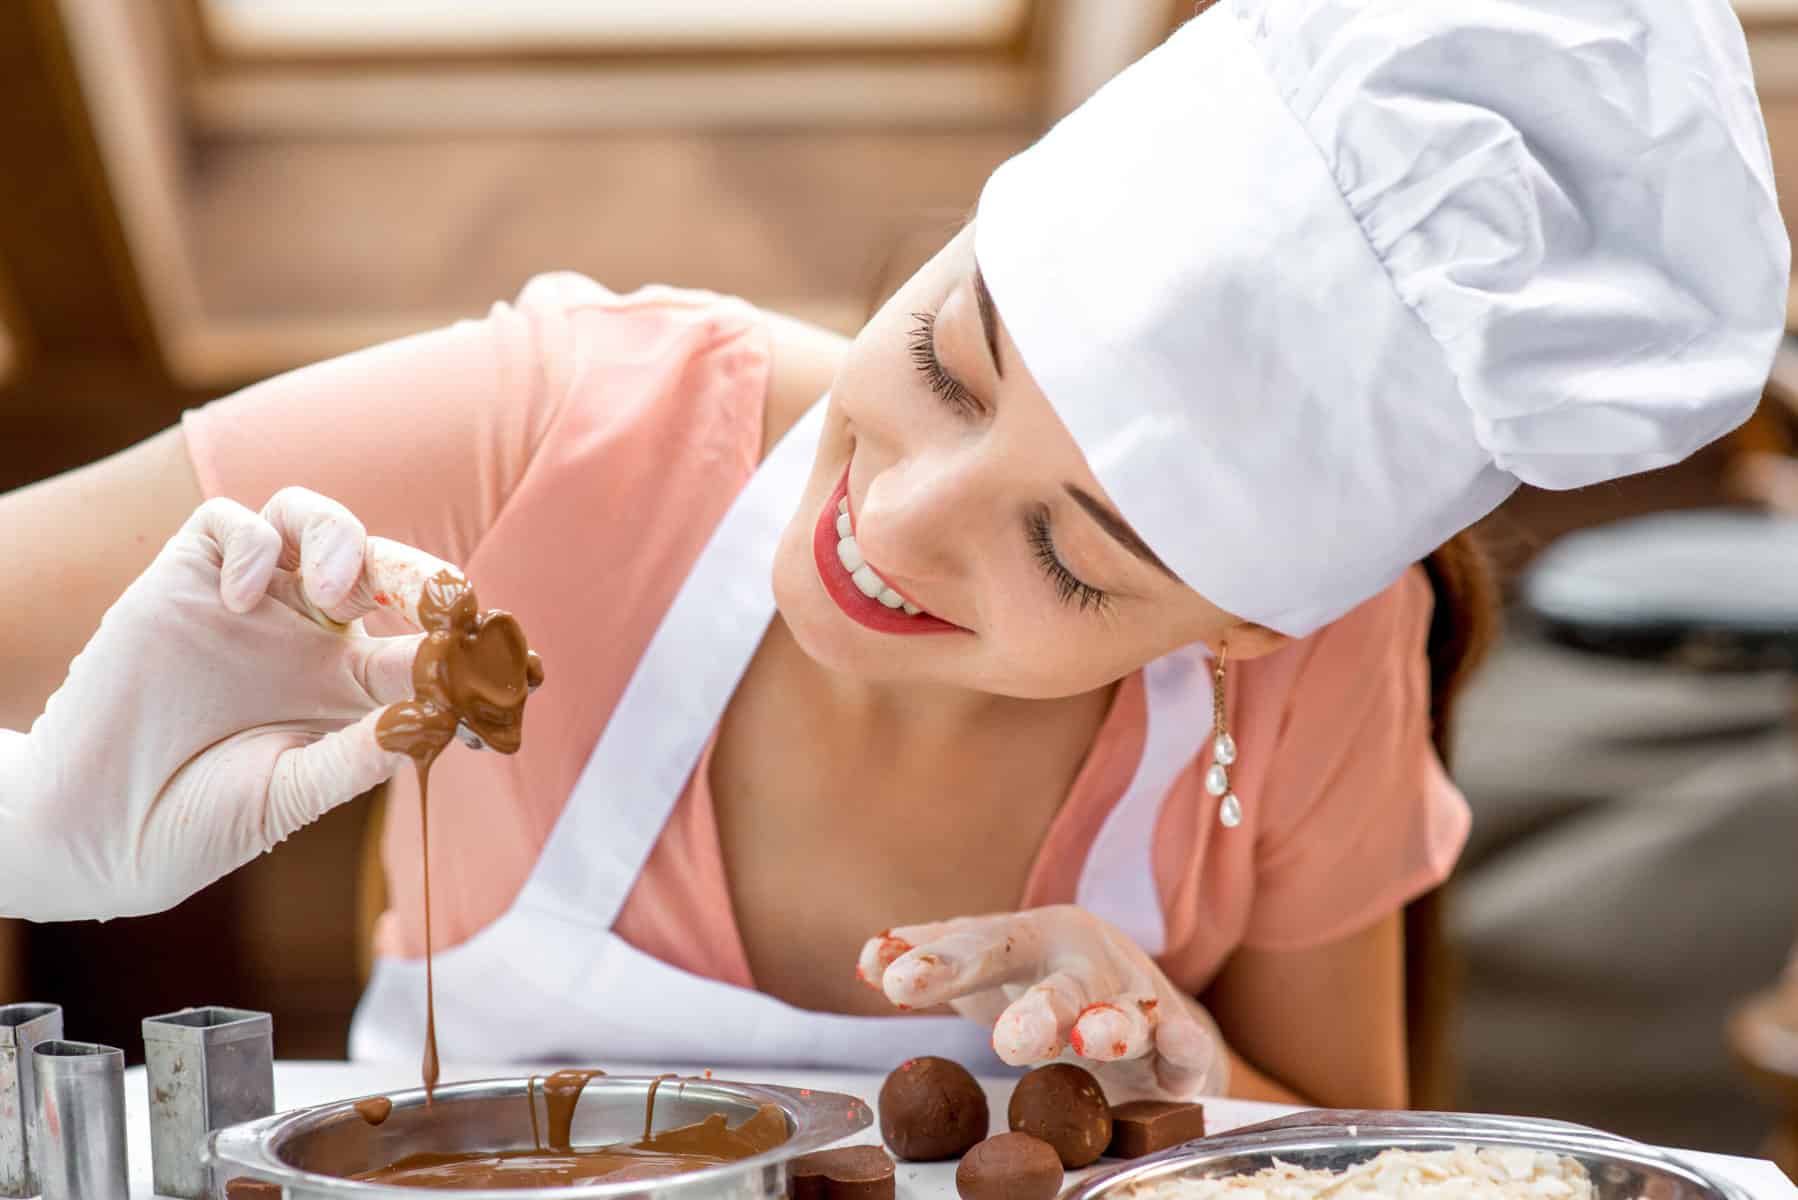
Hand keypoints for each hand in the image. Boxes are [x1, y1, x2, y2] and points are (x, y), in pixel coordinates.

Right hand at [0, 488, 462, 921]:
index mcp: (348, 687)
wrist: (92, 832)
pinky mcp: (184, 584)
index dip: (477, 650)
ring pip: (315, 520)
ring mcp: (249, 606)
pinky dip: (248, 544)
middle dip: (427, 578)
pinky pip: (229, 524)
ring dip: (344, 541)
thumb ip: (359, 754)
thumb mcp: (291, 794)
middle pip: (385, 572)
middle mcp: (307, 636)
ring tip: (338, 594)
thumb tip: (437, 717)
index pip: (430, 648)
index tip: (525, 671)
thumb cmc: (195, 822)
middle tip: (449, 603)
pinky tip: (240, 598)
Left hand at [857, 905, 1229, 1100]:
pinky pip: (1188, 1047)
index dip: (940, 964)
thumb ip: (934, 959)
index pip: (983, 945)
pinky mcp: (1178, 1043)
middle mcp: (1087, 962)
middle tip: (1008, 1040)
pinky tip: (1182, 1054)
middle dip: (1040, 1008)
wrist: (1137, 1001)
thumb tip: (869, 957)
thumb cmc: (1042, 978)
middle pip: (1064, 982)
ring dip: (1111, 1028)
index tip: (894, 980)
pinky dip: (1187, 1050)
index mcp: (1034, 937)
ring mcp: (1137, 998)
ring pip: (1128, 1013)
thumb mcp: (989, 965)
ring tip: (1088, 1043)